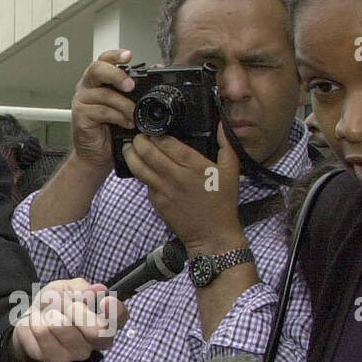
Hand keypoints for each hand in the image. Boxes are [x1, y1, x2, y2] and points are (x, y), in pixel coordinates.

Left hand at [10, 277, 127, 361]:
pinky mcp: (55, 359)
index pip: (120, 318)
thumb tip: (97, 291)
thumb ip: (82, 289)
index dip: (115, 311)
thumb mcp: (68, 288)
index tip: (105, 301)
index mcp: (107, 320)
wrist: (32, 320)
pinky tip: (38, 323)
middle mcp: (97, 341)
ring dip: (50, 312)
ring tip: (48, 313)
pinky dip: (35, 320)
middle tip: (65, 303)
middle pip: (95, 330)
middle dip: (76, 309)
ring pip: (62, 326)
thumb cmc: (56, 303)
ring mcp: (77, 354)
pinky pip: (42, 332)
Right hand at [71, 49, 135, 168]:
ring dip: (124, 105)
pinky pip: (101, 111)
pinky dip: (118, 117)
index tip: (129, 55)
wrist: (97, 154)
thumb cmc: (111, 129)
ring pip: (104, 94)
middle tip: (131, 85)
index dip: (115, 55)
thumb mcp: (126, 105)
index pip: (103, 59)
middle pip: (97, 69)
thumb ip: (136, 90)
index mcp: (98, 80)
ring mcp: (81, 100)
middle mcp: (87, 86)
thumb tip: (157, 70)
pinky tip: (126, 123)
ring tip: (134, 114)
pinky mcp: (80, 116)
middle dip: (117, 75)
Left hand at [121, 122, 243, 252]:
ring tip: (129, 148)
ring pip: (139, 168)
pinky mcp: (157, 203)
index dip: (156, 133)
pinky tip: (141, 169)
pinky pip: (145, 184)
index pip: (167, 143)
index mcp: (194, 166)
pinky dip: (141, 174)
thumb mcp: (231, 172)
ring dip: (131, 155)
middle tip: (138, 136)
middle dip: (139, 140)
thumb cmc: (222, 204)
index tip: (153, 129)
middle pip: (148, 152)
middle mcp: (176, 176)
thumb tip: (221, 125)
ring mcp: (164, 191)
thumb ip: (226, 145)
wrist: (212, 236)